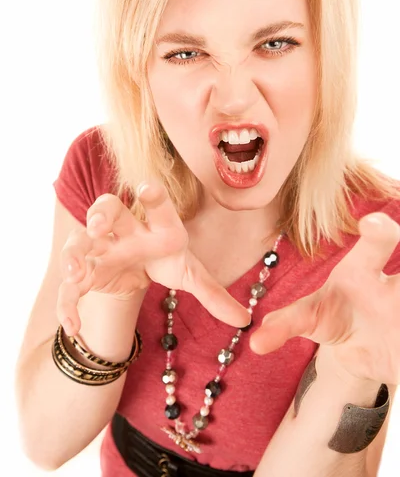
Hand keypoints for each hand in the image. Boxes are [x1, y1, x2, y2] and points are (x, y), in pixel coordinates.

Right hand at [58, 182, 249, 335]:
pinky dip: (68, 302)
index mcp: (157, 225)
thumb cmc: (165, 260)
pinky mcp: (86, 269)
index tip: (147, 189)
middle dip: (101, 214)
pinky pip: (70, 284)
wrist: (136, 266)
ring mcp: (101, 246)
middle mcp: (125, 229)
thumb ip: (213, 294)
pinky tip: (73, 324)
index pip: (156, 204)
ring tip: (75, 272)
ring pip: (81, 241)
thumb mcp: (189, 274)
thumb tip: (246, 320)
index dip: (152, 196)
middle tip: (98, 225)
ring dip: (75, 254)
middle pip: (108, 209)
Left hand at [250, 212, 399, 384]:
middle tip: (396, 236)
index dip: (379, 232)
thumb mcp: (309, 319)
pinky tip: (399, 365)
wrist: (360, 347)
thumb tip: (255, 343)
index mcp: (363, 271)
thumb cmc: (334, 318)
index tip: (372, 223)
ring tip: (398, 322)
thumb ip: (284, 326)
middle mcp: (394, 286)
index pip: (375, 245)